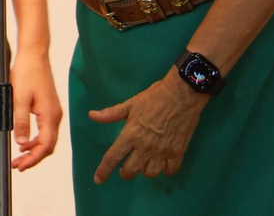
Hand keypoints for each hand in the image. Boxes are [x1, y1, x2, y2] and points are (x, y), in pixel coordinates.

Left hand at [11, 45, 60, 170]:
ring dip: (33, 149)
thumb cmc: (27, 72)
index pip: (45, 146)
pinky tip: (24, 140)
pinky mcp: (49, 108)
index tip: (20, 166)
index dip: (33, 159)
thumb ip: (20, 121)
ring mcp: (53, 112)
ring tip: (18, 156)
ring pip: (46, 138)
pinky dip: (35, 139)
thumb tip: (20, 142)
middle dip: (33, 158)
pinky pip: (45, 130)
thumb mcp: (19, 97)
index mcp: (50, 115)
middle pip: (48, 145)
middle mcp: (55, 116)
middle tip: (17, 164)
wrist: (34, 54)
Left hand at [88, 69, 208, 182]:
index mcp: (131, 134)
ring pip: (150, 173)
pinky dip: (165, 170)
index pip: (113, 157)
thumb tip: (91, 115)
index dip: (104, 170)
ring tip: (144, 162)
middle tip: (125, 169)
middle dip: (126, 172)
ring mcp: (162, 151)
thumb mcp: (130, 104)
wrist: (181, 94)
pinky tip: (163, 163)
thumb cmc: (154, 97)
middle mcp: (145, 146)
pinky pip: (170, 171)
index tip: (98, 180)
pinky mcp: (178, 152)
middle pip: (131, 170)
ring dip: (145, 170)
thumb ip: (111, 114)